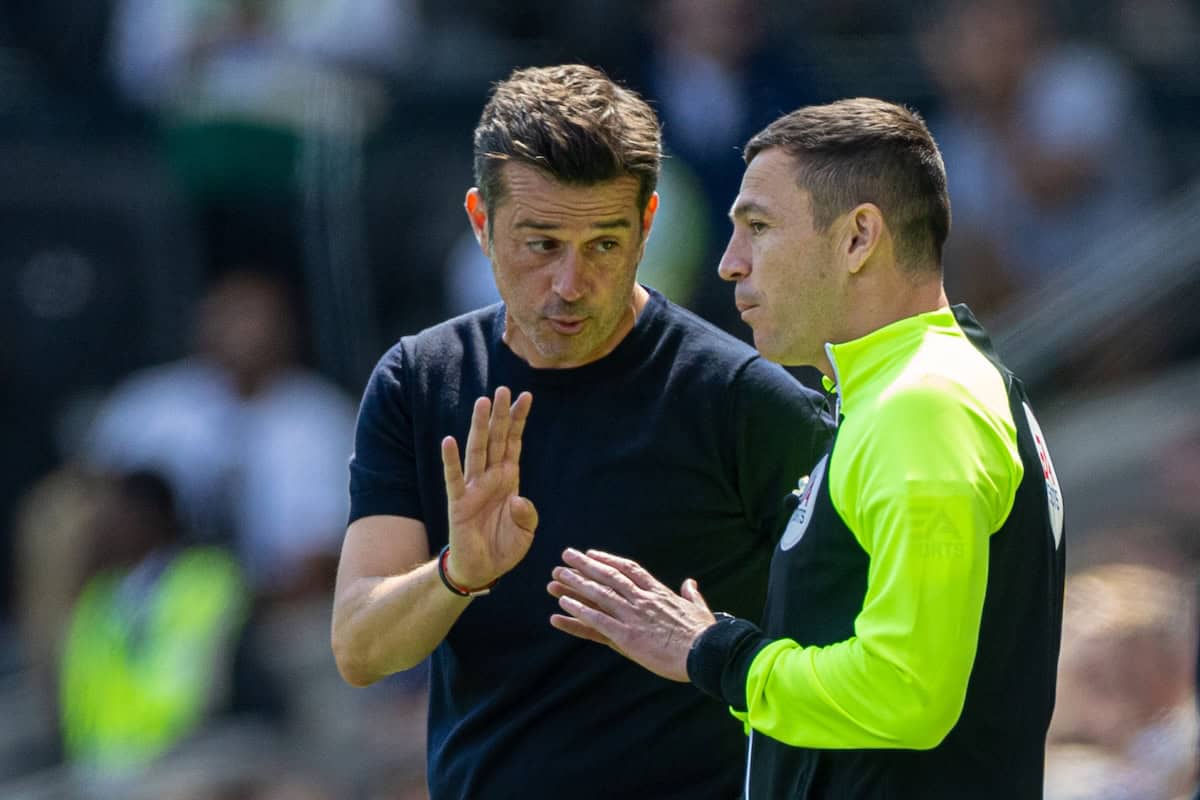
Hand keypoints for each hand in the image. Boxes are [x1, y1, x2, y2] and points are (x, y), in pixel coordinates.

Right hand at [442, 387, 536, 587]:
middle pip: (495, 439)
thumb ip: (527, 514)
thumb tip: (519, 499)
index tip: (525, 396)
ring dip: (479, 427)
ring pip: (476, 451)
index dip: (518, 420)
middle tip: (503, 388)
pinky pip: (454, 478)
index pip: (513, 443)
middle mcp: (491, 478)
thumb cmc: (504, 547)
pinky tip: (448, 441)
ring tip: (482, 403)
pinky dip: (450, 460)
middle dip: (500, 415)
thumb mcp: (526, 532)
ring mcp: (473, 488)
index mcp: (509, 479)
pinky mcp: (458, 503)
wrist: (483, 570)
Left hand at [547, 549, 715, 681]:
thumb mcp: (700, 609)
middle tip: (566, 556)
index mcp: (659, 593)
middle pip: (608, 576)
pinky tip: (563, 605)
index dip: (608, 560)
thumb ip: (691, 595)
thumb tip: (690, 583)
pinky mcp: (627, 637)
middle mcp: (642, 600)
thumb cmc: (706, 634)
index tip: (592, 553)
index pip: (629, 569)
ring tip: (556, 576)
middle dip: (585, 565)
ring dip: (576, 584)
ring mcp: (633, 617)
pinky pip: (598, 621)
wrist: (706, 653)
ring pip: (599, 595)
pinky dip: (579, 611)